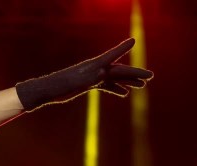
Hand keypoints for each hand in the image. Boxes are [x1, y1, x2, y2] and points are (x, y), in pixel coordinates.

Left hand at [16, 38, 152, 111]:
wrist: (47, 90)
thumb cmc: (60, 85)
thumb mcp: (76, 82)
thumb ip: (91, 77)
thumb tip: (103, 72)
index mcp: (93, 66)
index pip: (111, 56)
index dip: (122, 48)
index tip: (133, 40)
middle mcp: (95, 69)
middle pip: (118, 69)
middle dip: (134, 73)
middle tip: (150, 77)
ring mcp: (93, 76)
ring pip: (114, 78)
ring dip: (127, 81)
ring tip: (142, 87)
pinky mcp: (88, 84)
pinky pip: (105, 85)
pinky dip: (115, 88)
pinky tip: (124, 94)